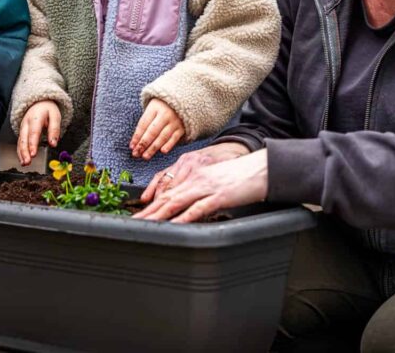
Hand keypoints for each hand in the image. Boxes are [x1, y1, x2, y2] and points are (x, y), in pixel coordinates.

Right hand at [18, 100, 60, 165]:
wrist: (38, 102)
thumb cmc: (47, 110)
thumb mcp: (55, 116)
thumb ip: (54, 130)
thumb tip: (54, 144)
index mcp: (35, 118)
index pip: (33, 133)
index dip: (33, 144)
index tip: (34, 154)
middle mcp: (26, 123)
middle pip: (24, 139)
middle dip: (25, 151)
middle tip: (28, 161)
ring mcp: (23, 128)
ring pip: (20, 142)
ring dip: (21, 153)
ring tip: (25, 163)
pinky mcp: (22, 132)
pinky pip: (20, 143)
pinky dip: (20, 152)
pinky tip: (23, 160)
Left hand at [130, 99, 185, 159]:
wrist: (182, 100)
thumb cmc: (161, 106)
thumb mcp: (152, 107)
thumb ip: (146, 121)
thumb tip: (136, 140)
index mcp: (155, 107)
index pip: (143, 124)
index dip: (137, 136)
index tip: (131, 146)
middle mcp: (165, 114)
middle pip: (152, 131)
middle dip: (143, 144)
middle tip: (136, 154)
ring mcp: (174, 121)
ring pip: (162, 137)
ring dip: (153, 148)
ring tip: (145, 156)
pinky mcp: (182, 127)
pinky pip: (174, 138)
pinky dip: (169, 145)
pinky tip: (162, 151)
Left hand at [134, 149, 268, 222]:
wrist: (260, 168)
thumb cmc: (239, 176)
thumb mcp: (214, 180)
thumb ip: (199, 190)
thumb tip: (187, 206)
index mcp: (193, 173)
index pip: (167, 188)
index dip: (151, 201)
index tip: (139, 211)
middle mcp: (195, 178)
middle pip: (166, 196)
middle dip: (148, 210)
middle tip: (133, 221)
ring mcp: (205, 187)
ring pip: (176, 202)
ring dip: (158, 215)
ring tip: (144, 224)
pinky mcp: (218, 196)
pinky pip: (196, 209)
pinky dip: (182, 218)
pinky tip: (172, 225)